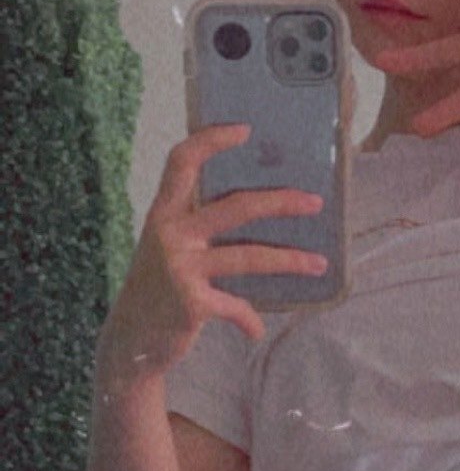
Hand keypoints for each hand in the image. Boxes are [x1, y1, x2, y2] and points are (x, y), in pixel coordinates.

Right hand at [97, 124, 328, 382]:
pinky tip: (255, 330)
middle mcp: (170, 234)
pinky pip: (235, 307)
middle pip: (236, 207)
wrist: (128, 340)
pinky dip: (248, 320)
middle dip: (280, 202)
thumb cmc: (156, 288)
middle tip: (315, 203)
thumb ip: (198, 227)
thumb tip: (256, 208)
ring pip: (249, 257)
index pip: (182, 163)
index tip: (244, 129)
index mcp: (163, 213)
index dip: (211, 141)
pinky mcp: (191, 302)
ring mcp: (181, 268)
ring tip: (320, 264)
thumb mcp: (167, 249)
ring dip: (290, 261)